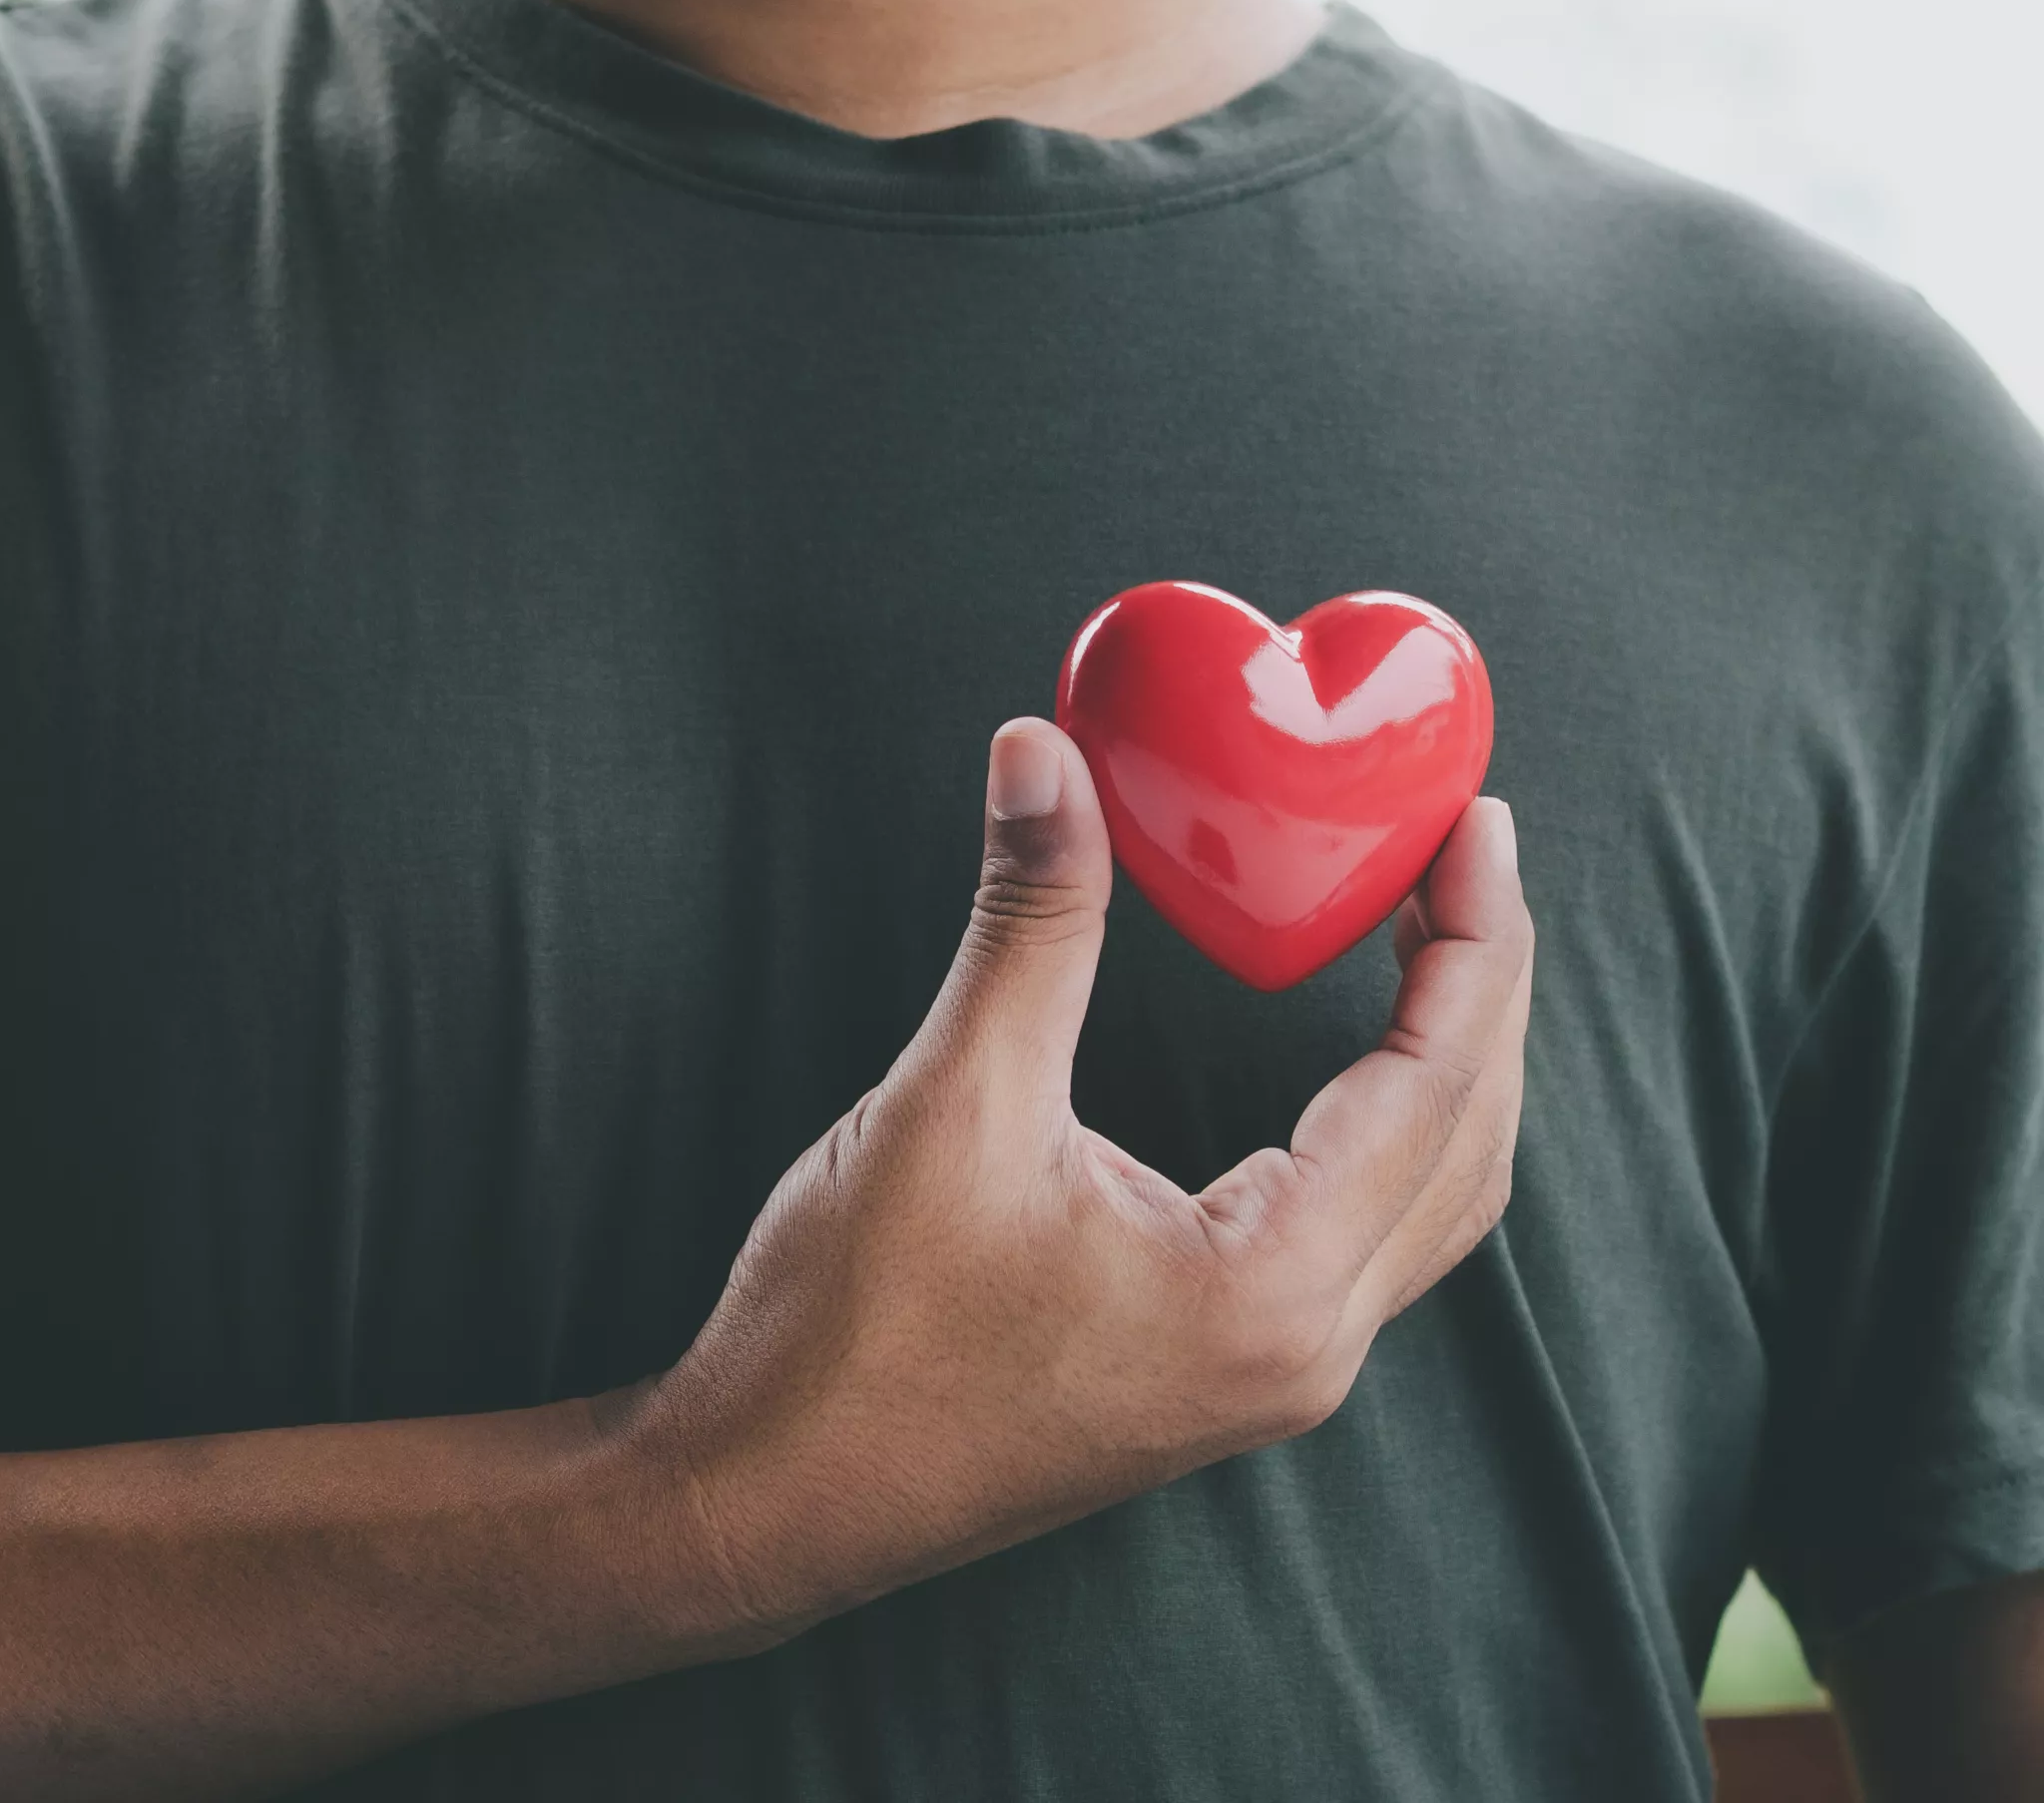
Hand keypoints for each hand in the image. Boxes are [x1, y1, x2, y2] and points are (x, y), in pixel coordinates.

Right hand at [625, 717, 1533, 1639]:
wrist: (770, 1499)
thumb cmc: (854, 1333)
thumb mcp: (952, 1103)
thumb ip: (1029, 923)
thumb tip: (1041, 753)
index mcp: (1269, 1290)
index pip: (1435, 1085)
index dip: (1470, 938)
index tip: (1475, 822)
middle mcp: (1303, 1350)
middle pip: (1468, 1144)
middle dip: (1483, 989)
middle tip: (1465, 852)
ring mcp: (1267, 1377)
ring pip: (1432, 1205)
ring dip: (1451, 1068)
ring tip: (1432, 938)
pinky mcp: (1221, 1375)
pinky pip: (1369, 1242)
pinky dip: (1392, 1133)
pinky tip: (1352, 1069)